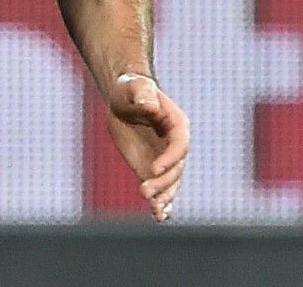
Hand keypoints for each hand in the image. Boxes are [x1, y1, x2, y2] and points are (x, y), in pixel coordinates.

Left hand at [103, 73, 188, 222]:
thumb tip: (150, 105)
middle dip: (163, 183)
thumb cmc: (131, 89)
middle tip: (143, 191)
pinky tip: (159, 216)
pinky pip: (160, 189)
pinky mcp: (151, 170)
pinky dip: (162, 204)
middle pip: (177, 169)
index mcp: (177, 124)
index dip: (170, 158)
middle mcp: (175, 145)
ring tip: (154, 210)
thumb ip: (143, 93)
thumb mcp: (134, 87)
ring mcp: (164, 160)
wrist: (123, 101)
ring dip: (164, 197)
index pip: (180, 145)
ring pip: (171, 184)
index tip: (153, 169)